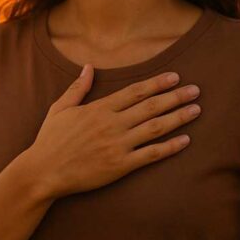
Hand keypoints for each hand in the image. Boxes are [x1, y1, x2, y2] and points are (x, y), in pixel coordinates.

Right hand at [25, 65, 201, 199]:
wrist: (43, 171)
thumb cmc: (50, 140)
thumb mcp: (60, 109)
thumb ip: (77, 88)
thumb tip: (88, 67)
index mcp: (99, 109)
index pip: (135, 92)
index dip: (157, 83)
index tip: (175, 77)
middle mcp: (112, 124)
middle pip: (151, 106)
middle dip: (175, 96)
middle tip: (196, 90)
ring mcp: (117, 145)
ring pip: (155, 128)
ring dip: (178, 117)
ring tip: (196, 110)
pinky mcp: (120, 166)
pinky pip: (151, 154)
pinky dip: (170, 147)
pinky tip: (185, 140)